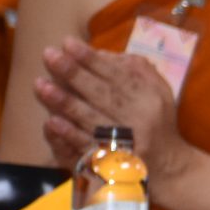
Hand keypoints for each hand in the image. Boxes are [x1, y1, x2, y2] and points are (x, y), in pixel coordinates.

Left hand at [37, 38, 194, 184]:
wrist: (168, 166)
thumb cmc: (157, 122)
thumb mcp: (158, 90)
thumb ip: (136, 69)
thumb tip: (102, 54)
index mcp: (150, 97)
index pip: (118, 74)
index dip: (92, 59)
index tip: (67, 43)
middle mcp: (139, 118)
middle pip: (102, 93)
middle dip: (74, 74)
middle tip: (49, 56)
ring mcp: (125, 141)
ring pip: (91, 118)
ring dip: (65, 102)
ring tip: (41, 85)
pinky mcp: (112, 161)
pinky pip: (88, 146)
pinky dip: (70, 134)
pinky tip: (52, 122)